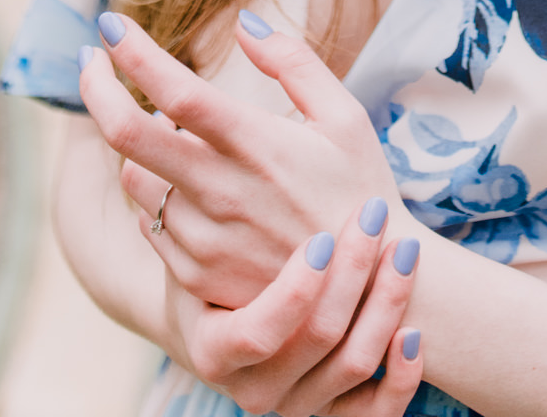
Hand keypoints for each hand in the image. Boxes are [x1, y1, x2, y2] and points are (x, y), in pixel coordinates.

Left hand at [78, 10, 402, 307]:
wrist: (366, 293)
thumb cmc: (360, 190)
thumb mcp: (345, 116)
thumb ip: (294, 62)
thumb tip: (243, 22)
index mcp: (258, 144)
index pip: (175, 89)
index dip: (132, 51)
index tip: (110, 24)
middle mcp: (222, 192)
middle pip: (127, 135)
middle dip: (96, 87)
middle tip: (90, 59)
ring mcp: (205, 239)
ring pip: (134, 179)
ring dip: (135, 141)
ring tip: (161, 122)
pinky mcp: (197, 274)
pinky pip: (149, 222)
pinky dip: (152, 189)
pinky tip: (178, 175)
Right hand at [149, 196, 423, 416]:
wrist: (232, 325)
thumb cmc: (211, 269)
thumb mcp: (187, 244)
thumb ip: (169, 200)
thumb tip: (133, 154)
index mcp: (216, 347)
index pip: (259, 332)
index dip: (293, 291)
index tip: (320, 240)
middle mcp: (254, 388)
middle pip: (318, 340)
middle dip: (354, 275)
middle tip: (375, 217)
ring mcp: (298, 406)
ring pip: (354, 366)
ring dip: (386, 305)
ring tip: (404, 248)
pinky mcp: (336, 416)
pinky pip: (376, 414)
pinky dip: (401, 380)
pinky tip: (413, 336)